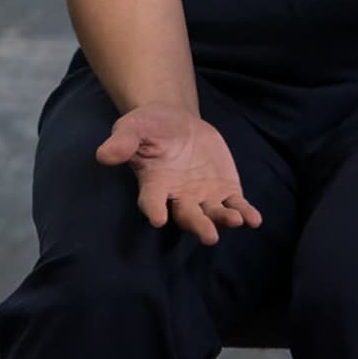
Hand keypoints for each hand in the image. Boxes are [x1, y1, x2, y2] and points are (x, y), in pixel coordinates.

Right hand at [95, 103, 263, 245]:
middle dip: (199, 225)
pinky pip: (235, 204)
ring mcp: (203, 196)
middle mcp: (178, 197)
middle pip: (188, 215)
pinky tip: (254, 219)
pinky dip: (245, 212)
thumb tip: (103, 154)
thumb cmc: (149, 127)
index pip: (152, 201)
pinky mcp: (223, 190)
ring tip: (237, 221)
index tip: (157, 218)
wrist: (175, 122)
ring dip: (225, 219)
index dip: (154, 209)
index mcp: (154, 185)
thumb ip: (123, 141)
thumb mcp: (133, 127)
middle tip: (209, 236)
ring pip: (214, 213)